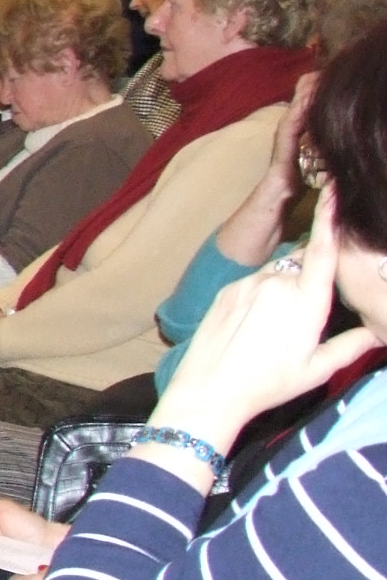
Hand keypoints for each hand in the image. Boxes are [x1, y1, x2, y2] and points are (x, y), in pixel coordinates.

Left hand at [152, 190, 377, 460]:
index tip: (335, 189)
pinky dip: (263, 292)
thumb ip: (352, 346)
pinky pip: (254, 281)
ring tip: (278, 324)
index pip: (324, 250)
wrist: (209, 390)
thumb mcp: (318, 368)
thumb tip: (377, 332)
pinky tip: (256, 324)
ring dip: (287, 285)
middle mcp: (278, 283)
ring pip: (278, 272)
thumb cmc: (269, 383)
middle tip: (311, 306)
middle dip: (313, 273)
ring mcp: (249, 284)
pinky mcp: (228, 290)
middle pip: (304, 263)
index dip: (331, 218)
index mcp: (306, 300)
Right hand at [214, 73, 316, 269]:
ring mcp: (277, 173)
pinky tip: (301, 108)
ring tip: (312, 78)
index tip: (327, 87)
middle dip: (309, 100)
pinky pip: (286, 149)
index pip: (308, 140)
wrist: (238, 260)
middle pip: (299, 128)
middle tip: (320, 70)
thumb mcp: (298, 221)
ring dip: (301, 104)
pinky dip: (294, 126)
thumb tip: (331, 194)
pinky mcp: (275, 181)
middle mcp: (284, 170)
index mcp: (293, 177)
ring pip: (292, 132)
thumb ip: (310, 205)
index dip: (315, 114)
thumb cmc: (262, 243)